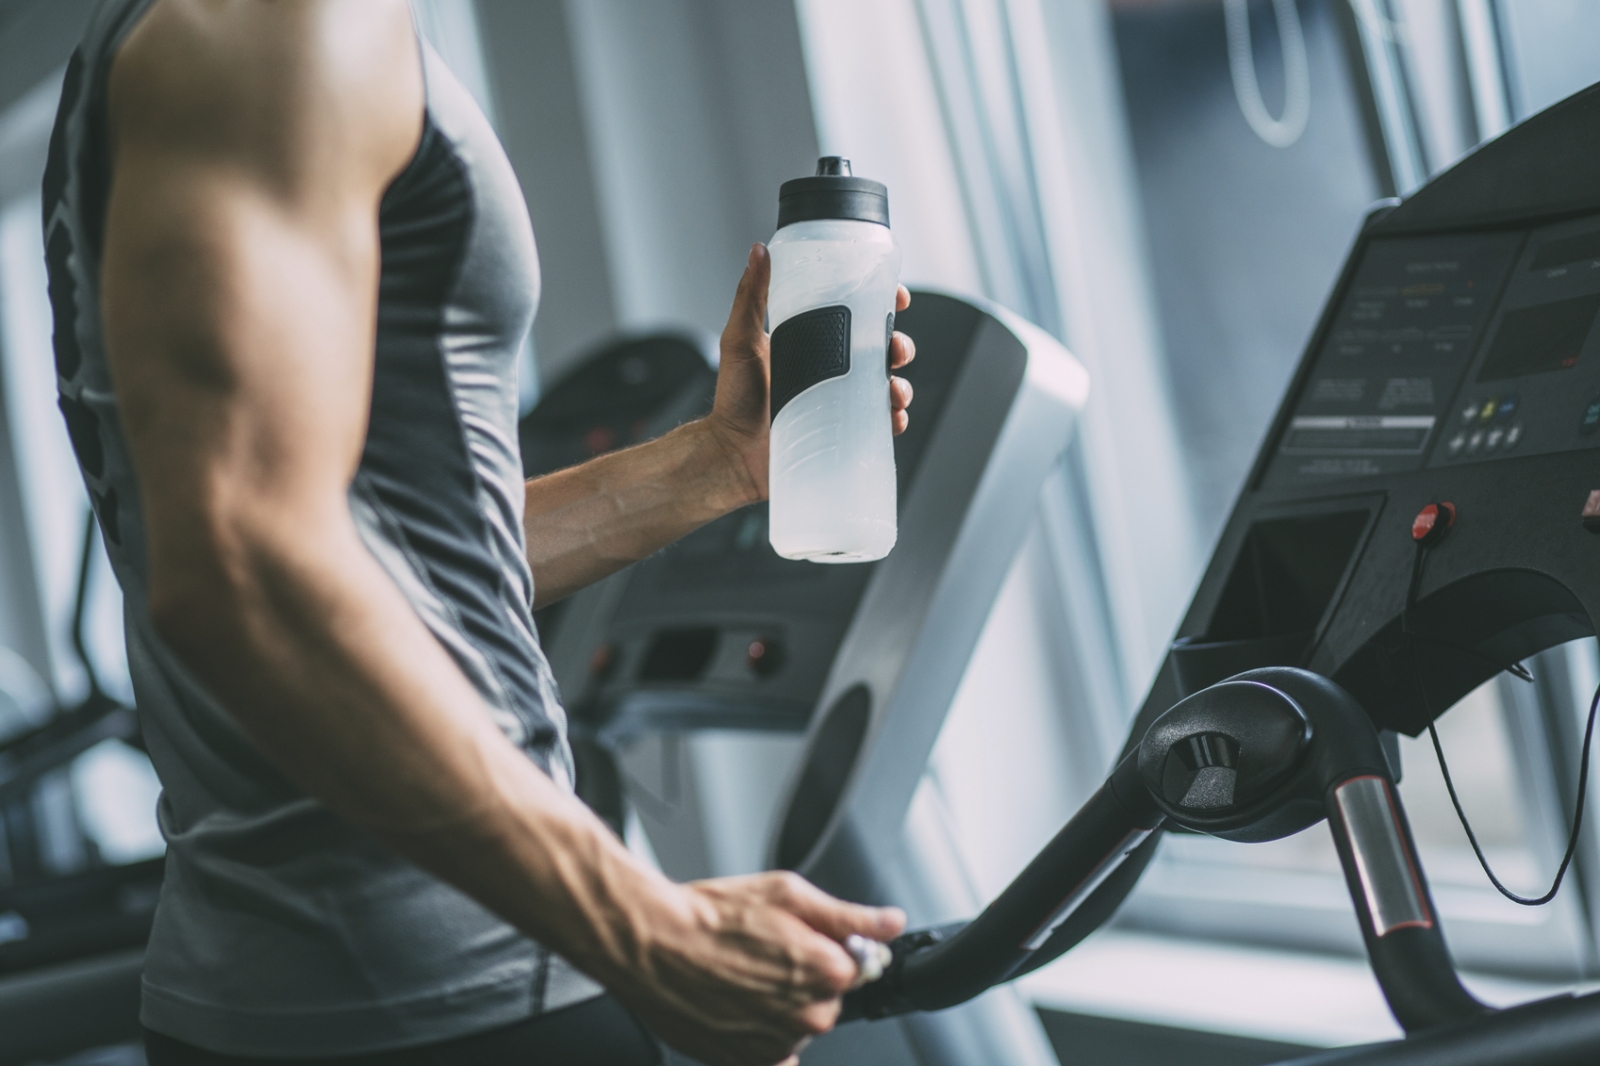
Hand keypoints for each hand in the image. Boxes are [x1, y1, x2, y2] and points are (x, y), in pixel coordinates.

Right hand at [613, 870, 904, 1065]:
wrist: (651, 945)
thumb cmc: (712, 915)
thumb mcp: (787, 894)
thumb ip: (848, 915)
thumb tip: (892, 922)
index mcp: (827, 971)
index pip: (857, 964)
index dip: (826, 945)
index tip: (796, 935)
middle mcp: (808, 1016)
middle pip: (828, 997)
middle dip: (804, 975)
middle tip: (762, 951)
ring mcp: (778, 1044)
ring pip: (799, 1023)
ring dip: (780, 1004)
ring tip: (740, 975)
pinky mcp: (747, 1063)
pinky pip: (773, 1053)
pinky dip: (760, 1033)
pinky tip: (736, 1006)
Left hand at [707, 244, 916, 502]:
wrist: (731, 455)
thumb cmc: (732, 399)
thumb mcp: (740, 340)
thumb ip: (751, 297)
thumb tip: (758, 251)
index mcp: (814, 343)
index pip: (856, 316)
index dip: (883, 304)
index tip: (896, 297)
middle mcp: (831, 371)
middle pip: (880, 351)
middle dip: (899, 346)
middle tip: (895, 349)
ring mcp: (840, 403)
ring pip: (887, 387)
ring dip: (901, 385)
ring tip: (894, 390)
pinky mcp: (844, 434)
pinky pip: (879, 425)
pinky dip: (893, 420)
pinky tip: (891, 418)